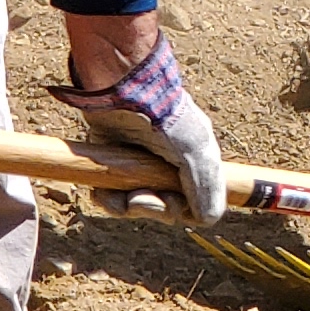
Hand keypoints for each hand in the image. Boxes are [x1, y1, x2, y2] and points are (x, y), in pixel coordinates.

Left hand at [49, 20, 224, 222]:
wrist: (121, 90)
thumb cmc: (163, 116)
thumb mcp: (194, 150)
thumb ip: (205, 186)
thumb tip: (208, 220)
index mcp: (194, 162)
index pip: (195, 204)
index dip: (182, 210)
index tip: (171, 202)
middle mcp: (169, 166)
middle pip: (164, 207)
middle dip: (152, 207)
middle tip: (138, 198)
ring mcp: (140, 166)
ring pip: (136, 205)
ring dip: (126, 206)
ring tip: (116, 197)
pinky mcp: (114, 164)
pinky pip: (112, 195)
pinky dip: (107, 198)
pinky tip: (101, 192)